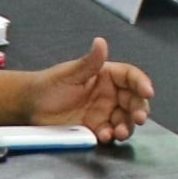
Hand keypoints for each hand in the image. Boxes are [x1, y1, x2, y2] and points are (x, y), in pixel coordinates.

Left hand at [21, 40, 151, 142]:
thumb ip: (89, 62)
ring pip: (125, 120)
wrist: (30, 107)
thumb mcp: (69, 72)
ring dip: (127, 127)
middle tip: (139, 118)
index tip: (148, 91)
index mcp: (106, 76)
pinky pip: (110, 133)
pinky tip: (104, 136)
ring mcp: (104, 113)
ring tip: (119, 132)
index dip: (142, 83)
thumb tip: (101, 42)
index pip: (130, 77)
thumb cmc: (48, 85)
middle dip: (139, 109)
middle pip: (134, 100)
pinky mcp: (96, 128)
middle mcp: (110, 94)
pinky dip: (110, 136)